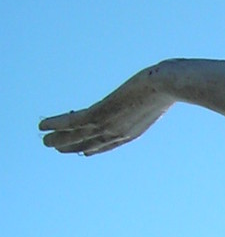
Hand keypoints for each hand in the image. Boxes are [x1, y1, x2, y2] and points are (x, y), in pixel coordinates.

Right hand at [39, 64, 179, 154]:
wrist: (169, 85)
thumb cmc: (170, 86)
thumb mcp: (159, 95)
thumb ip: (152, 96)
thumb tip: (157, 86)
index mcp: (133, 130)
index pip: (110, 144)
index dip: (95, 148)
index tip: (84, 152)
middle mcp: (119, 132)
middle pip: (90, 143)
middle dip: (72, 146)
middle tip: (57, 149)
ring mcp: (109, 124)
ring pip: (77, 135)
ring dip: (58, 139)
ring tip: (44, 141)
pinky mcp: (100, 113)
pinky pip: (72, 121)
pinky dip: (56, 124)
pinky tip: (43, 125)